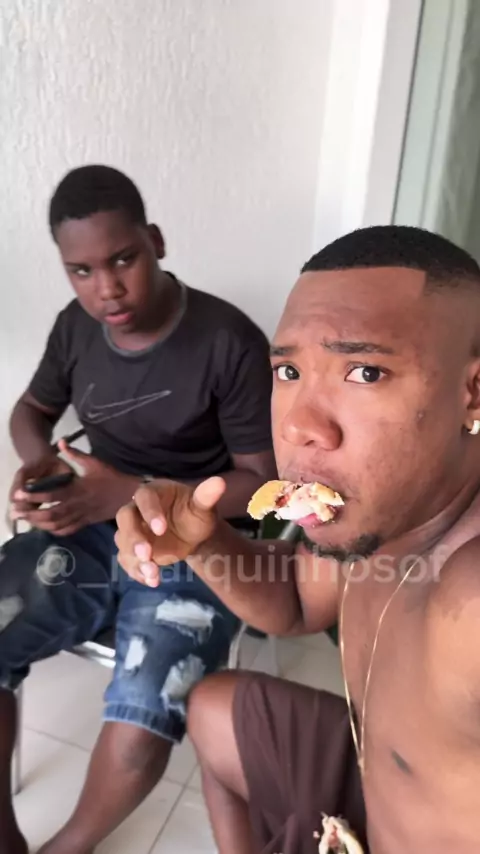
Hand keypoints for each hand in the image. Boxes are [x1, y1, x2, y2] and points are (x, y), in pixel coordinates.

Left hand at [11, 440, 139, 536]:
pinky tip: (44, 526)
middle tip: (15, 512)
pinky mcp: (86, 523)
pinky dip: (53, 530)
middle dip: (30, 514)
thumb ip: (75, 453)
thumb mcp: (94, 462)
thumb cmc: (111, 477)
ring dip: (38, 524)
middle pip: (49, 514)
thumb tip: (60, 441)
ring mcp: (81, 516)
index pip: (51, 494)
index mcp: (77, 489)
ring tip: (25, 519)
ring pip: (56, 525)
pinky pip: (66, 530)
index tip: (19, 494)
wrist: (130, 495)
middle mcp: (77, 505)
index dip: (34, 495)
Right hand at [115, 477, 225, 586]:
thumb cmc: (193, 513)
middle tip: (147, 554)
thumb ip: (207, 496)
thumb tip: (220, 483)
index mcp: (152, 492)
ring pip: (122, 541)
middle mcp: (136, 509)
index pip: (144, 497)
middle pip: (124, 518)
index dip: (150, 512)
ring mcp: (132, 530)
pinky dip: (136, 571)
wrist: (192, 532)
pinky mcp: (132, 550)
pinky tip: (152, 581)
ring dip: (134, 558)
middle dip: (133, 537)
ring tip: (153, 573)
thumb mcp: (202, 506)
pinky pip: (126, 560)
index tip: (161, 530)